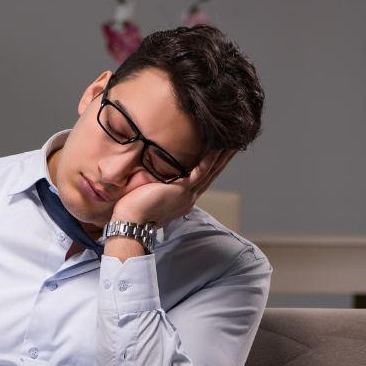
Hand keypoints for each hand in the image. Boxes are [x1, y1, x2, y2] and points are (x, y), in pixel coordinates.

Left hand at [110, 148, 237, 226]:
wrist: (131, 222)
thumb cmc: (135, 212)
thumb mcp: (152, 197)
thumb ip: (159, 188)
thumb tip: (153, 179)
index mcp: (184, 200)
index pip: (202, 180)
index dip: (213, 166)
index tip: (220, 153)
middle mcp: (189, 198)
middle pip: (211, 175)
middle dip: (223, 160)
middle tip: (234, 145)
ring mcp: (187, 195)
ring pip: (209, 173)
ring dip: (221, 158)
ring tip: (231, 143)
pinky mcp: (180, 190)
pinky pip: (199, 173)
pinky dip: (208, 161)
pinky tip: (215, 149)